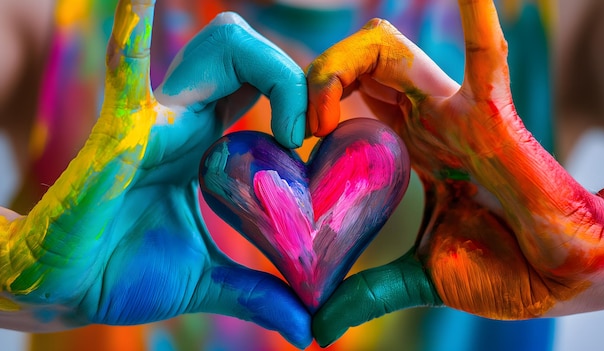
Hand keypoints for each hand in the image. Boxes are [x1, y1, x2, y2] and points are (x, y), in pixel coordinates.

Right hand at [0, 1, 310, 347]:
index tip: (318, 144)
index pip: (262, 90)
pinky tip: (134, 1)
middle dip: (292, 79)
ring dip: (268, 70)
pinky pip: (124, 75)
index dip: (299, 101)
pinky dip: (129, 36)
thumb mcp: (209, 282)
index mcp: (207, 146)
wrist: (64, 291)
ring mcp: (154, 120)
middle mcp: (185, 121)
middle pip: (248, 57)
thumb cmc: (123, 274)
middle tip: (309, 135)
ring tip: (293, 131)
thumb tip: (310, 332)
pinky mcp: (120, 135)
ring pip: (217, 52)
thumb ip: (260, 295)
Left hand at [308, 0, 603, 345]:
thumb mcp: (419, 276)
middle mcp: (426, 119)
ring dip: (345, 61)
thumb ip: (368, 292)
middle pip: (359, 65)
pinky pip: (486, 59)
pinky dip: (478, 21)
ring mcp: (456, 111)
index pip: (348, 99)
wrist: (559, 278)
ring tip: (320, 108)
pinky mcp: (493, 116)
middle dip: (317, 79)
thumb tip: (318, 329)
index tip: (290, 144)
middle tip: (297, 126)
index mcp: (409, 147)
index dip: (312, 106)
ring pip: (391, 51)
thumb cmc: (503, 268)